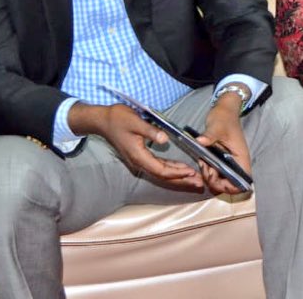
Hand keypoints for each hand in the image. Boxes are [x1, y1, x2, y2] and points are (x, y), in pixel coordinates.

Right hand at [71, 103, 203, 189]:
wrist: (103, 121)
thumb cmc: (118, 119)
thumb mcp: (135, 121)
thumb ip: (150, 131)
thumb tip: (164, 139)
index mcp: (138, 156)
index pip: (161, 170)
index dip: (177, 173)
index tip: (191, 172)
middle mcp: (139, 162)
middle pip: (163, 176)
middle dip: (182, 180)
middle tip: (199, 183)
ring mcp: (139, 161)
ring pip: (161, 173)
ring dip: (178, 176)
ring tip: (194, 179)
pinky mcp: (140, 157)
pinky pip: (158, 167)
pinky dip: (171, 169)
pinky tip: (181, 169)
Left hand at [193, 95, 251, 195]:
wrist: (223, 110)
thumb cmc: (224, 117)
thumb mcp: (216, 125)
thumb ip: (209, 135)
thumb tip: (200, 141)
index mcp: (241, 158)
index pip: (241, 183)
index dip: (229, 187)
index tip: (215, 177)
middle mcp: (237, 163)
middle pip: (229, 185)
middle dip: (215, 182)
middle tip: (205, 168)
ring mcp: (229, 162)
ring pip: (221, 180)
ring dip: (210, 177)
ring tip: (202, 163)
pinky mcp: (222, 160)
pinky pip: (216, 172)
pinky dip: (208, 171)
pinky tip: (201, 161)